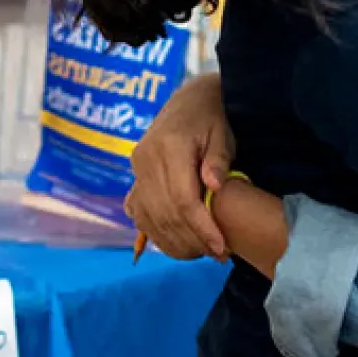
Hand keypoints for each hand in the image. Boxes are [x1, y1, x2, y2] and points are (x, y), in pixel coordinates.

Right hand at [126, 74, 235, 259]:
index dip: (201, 228)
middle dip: (192, 241)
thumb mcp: (222, 133)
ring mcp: (136, 169)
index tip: (221, 248)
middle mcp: (146, 159)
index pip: (183, 200)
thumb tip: (214, 186)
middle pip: (166, 214)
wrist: (190, 101)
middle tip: (218, 254)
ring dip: (175, 243)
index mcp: (169, 146)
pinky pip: (140, 214)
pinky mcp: (135, 178)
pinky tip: (178, 243)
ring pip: (150, 219)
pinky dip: (157, 233)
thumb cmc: (213, 118)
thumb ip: (218, 160)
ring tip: (202, 253)